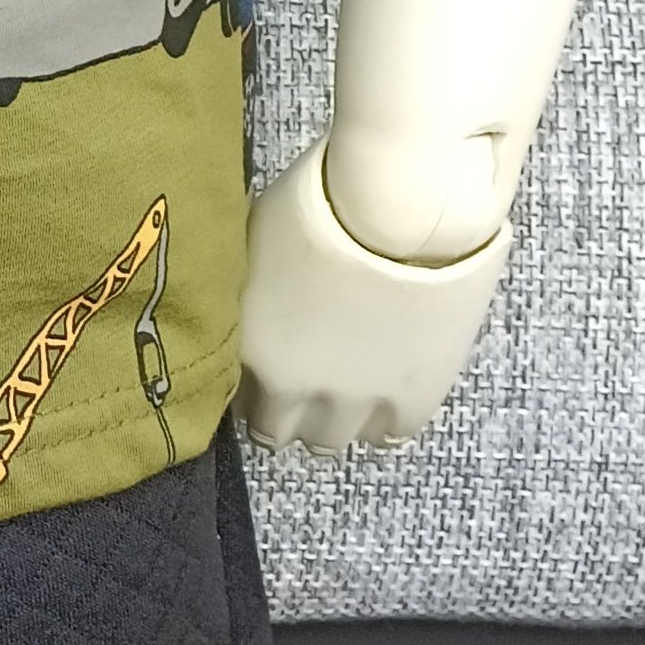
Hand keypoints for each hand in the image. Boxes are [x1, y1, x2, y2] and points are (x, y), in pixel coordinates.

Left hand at [237, 143, 509, 451]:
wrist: (401, 206)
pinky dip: (384, 420)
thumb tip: (247, 295)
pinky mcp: (411, 399)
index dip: (249, 385)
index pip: (233, 398)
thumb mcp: (254, 245)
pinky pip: (391, 434)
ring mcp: (354, 400)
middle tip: (305, 383)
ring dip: (333, 420)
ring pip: (332, 441)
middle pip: (280, 431)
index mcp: (247, 351)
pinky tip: (386, 398)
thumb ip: (247, 291)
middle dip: (286, 412)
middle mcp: (292, 390)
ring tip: (346, 392)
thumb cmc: (319, 203)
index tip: (265, 370)